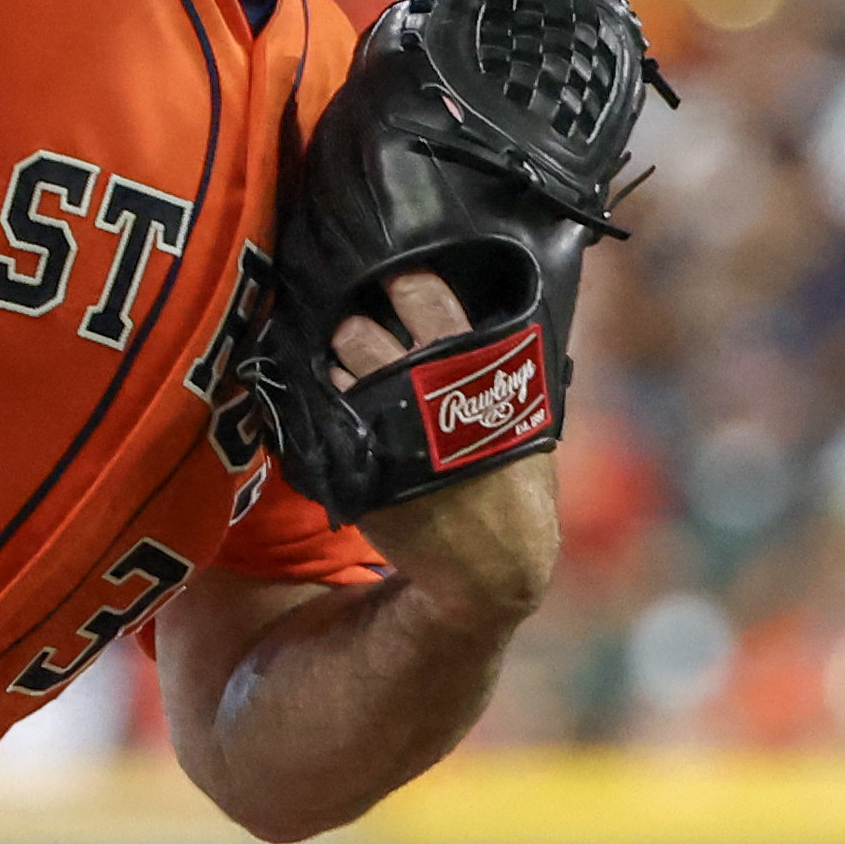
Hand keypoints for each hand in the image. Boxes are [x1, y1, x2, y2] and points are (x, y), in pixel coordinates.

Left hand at [324, 263, 564, 627]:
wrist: (494, 565)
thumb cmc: (515, 488)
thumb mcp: (526, 416)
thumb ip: (499, 368)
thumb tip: (485, 322)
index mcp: (470, 363)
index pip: (422, 291)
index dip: (398, 281)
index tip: (388, 278)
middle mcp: (420, 385)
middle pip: (357, 328)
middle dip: (349, 325)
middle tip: (353, 332)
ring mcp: (381, 426)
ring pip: (333, 369)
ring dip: (332, 368)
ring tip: (342, 376)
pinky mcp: (355, 466)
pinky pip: (319, 419)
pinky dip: (319, 411)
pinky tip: (327, 413)